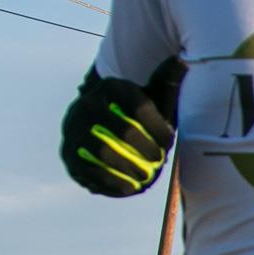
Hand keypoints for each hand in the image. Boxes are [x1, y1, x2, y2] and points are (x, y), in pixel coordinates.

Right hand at [60, 57, 185, 196]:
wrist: (101, 124)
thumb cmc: (140, 113)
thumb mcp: (155, 95)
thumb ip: (170, 84)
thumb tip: (186, 64)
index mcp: (111, 87)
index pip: (138, 105)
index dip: (157, 126)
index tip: (170, 142)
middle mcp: (87, 103)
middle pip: (120, 129)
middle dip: (144, 149)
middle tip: (159, 162)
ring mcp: (73, 128)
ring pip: (101, 151)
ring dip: (126, 168)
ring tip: (145, 179)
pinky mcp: (67, 152)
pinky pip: (87, 170)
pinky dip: (109, 182)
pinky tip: (128, 190)